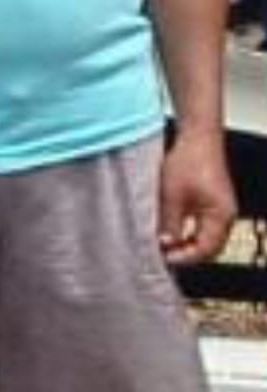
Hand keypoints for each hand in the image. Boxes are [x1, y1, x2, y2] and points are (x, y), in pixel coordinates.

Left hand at [158, 131, 236, 264]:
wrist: (198, 134)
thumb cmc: (189, 160)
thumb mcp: (172, 195)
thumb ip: (170, 223)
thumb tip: (165, 244)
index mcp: (220, 216)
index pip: (205, 250)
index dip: (184, 257)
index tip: (164, 258)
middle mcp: (226, 215)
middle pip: (210, 248)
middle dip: (188, 254)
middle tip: (165, 254)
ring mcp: (223, 208)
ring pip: (209, 238)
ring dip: (190, 243)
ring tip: (168, 244)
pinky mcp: (216, 201)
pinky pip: (207, 226)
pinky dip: (192, 232)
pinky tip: (175, 230)